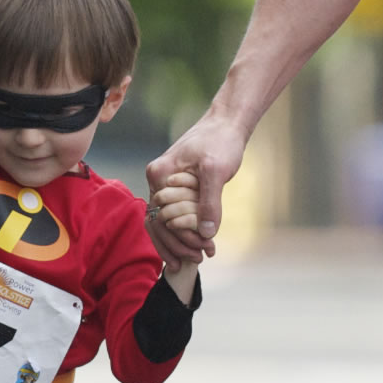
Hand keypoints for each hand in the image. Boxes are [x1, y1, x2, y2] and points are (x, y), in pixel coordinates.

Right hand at [145, 115, 243, 270]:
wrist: (226, 123)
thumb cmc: (221, 141)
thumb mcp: (216, 171)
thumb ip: (209, 202)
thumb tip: (206, 233)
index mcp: (160, 174)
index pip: (162, 217)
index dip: (180, 239)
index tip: (201, 252)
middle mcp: (157, 179)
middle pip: (158, 223)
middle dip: (177, 245)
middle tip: (199, 259)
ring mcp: (164, 183)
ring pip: (163, 221)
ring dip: (179, 241)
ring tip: (197, 257)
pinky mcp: (176, 186)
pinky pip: (173, 214)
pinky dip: (183, 230)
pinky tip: (195, 245)